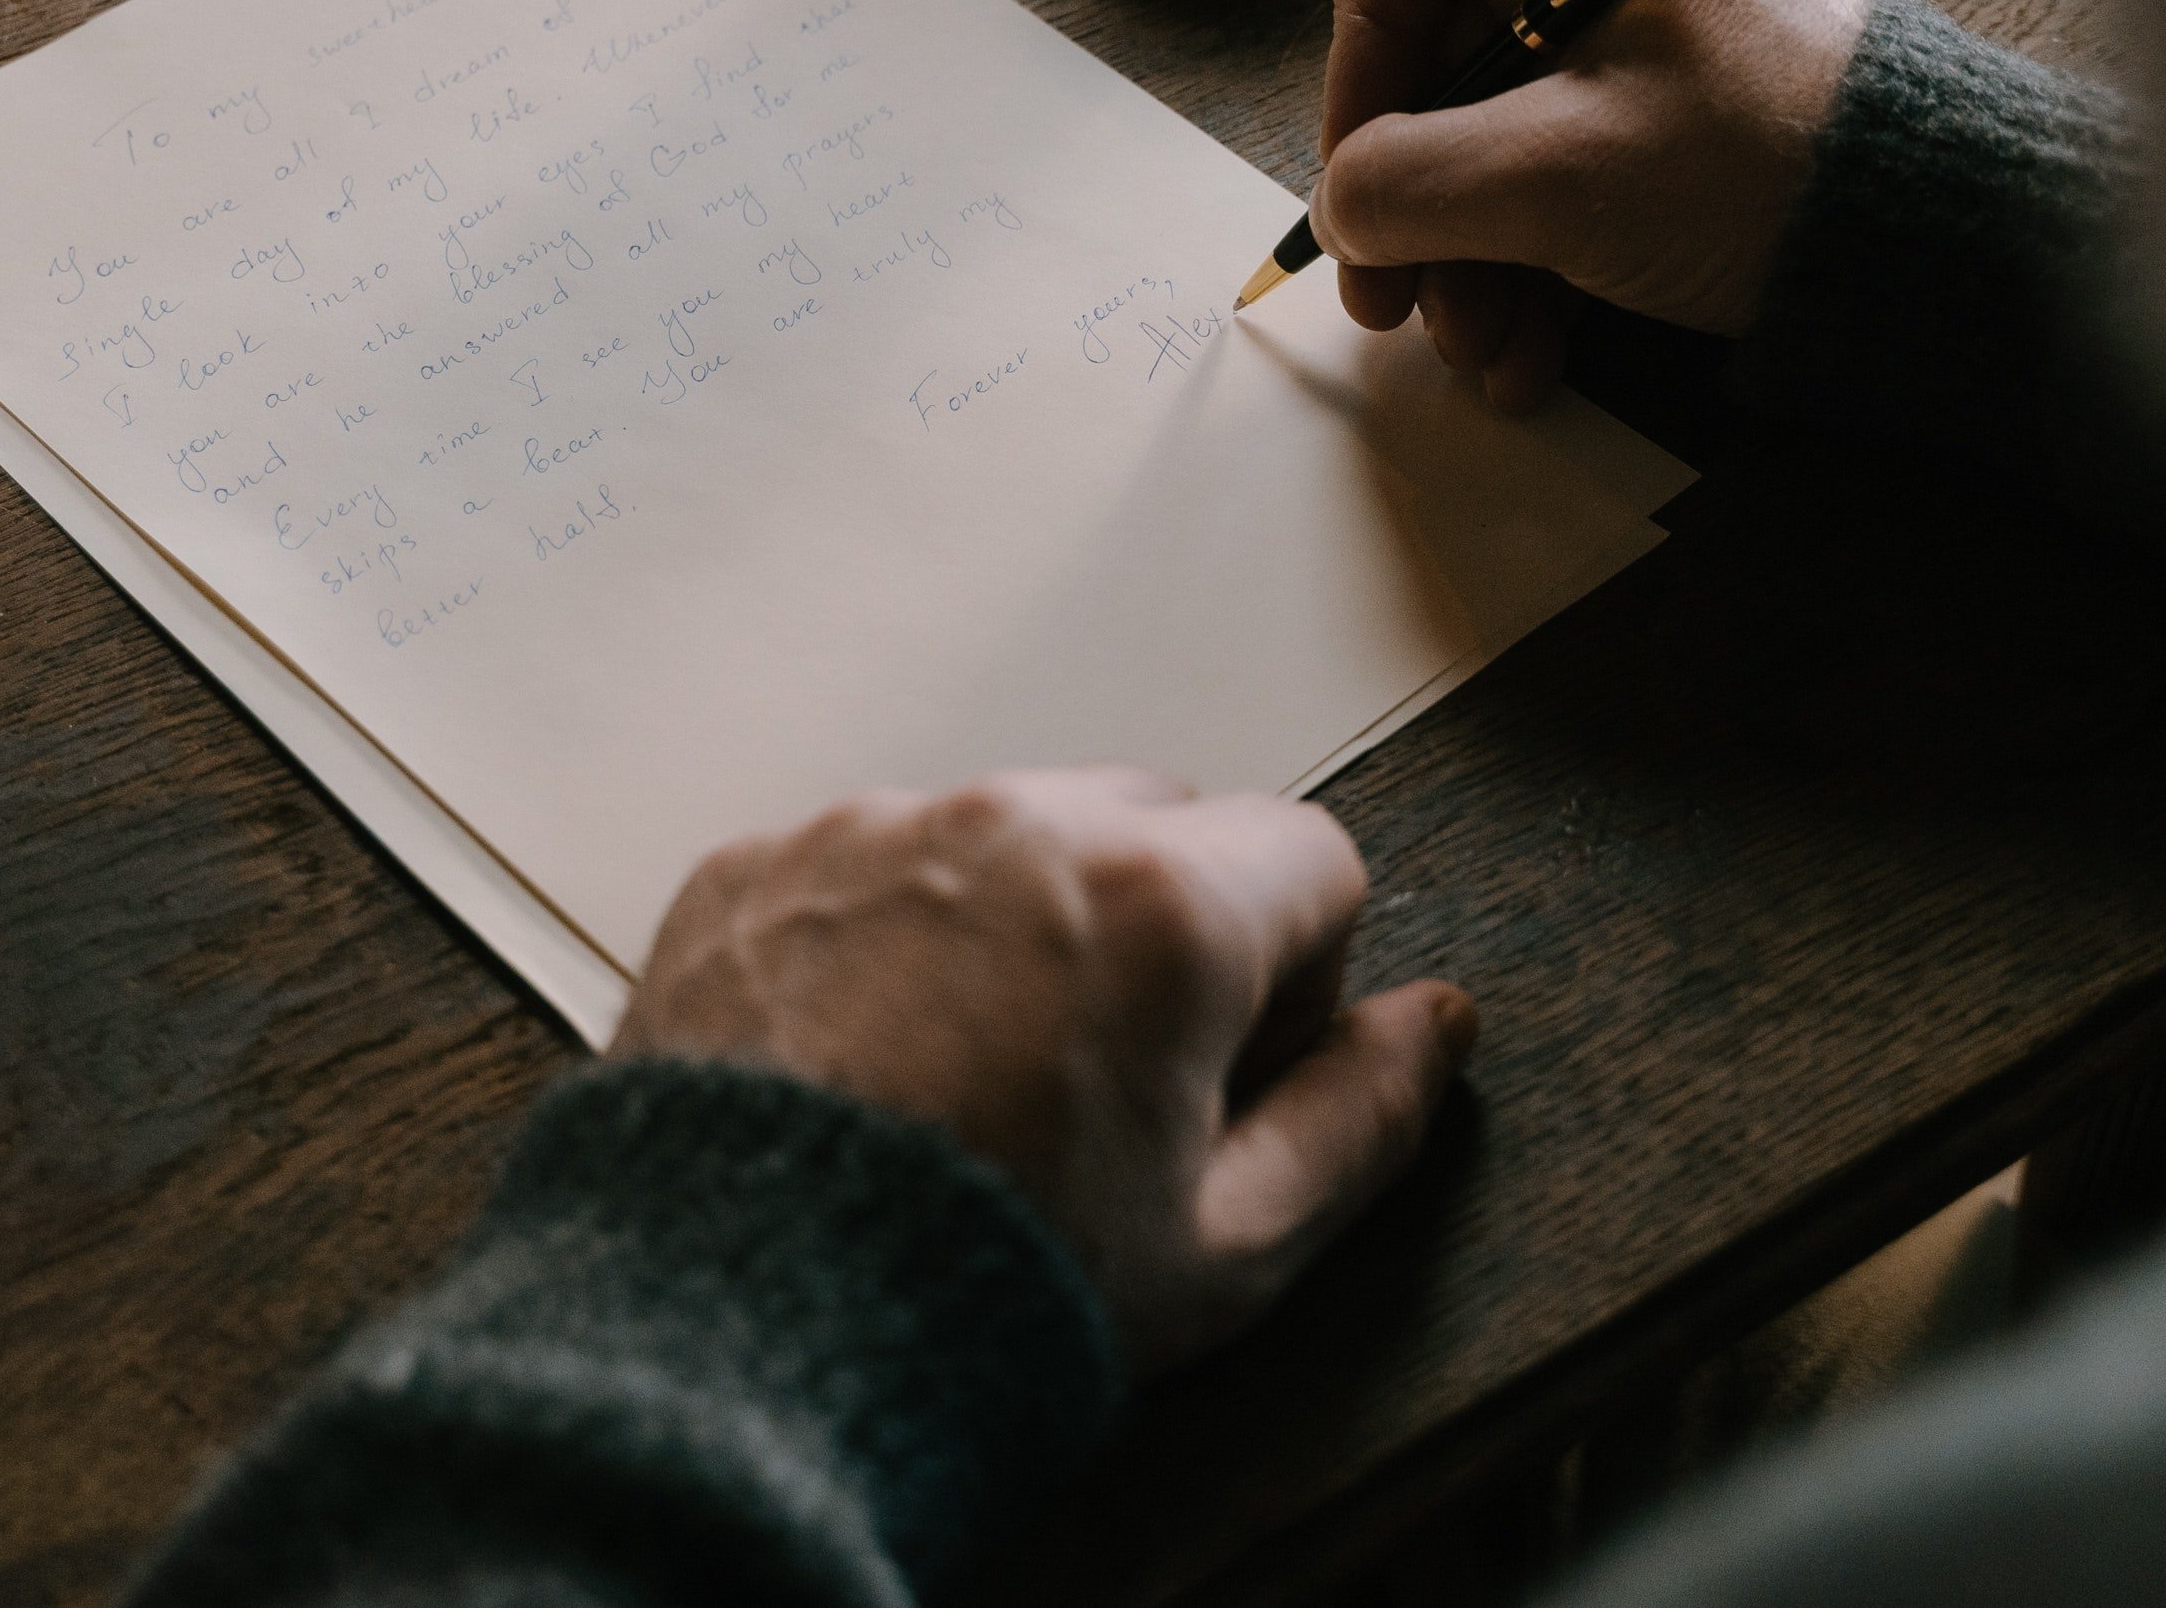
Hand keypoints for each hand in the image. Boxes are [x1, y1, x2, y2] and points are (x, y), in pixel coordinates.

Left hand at [613, 766, 1477, 1370]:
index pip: (1313, 857)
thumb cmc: (980, 1299)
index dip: (1296, 978)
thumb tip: (1436, 1027)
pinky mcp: (757, 865)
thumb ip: (1362, 1119)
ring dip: (1023, 921)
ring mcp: (874, 833)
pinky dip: (888, 935)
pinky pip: (873, 861)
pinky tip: (868, 1065)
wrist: (729, 1343)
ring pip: (1010, 832)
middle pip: (1160, 822)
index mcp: (1163, 905)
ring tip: (969, 1083)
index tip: (1226, 1071)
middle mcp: (1019, 827)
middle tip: (1105, 1084)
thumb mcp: (1229, 1251)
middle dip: (1163, 927)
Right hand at [1311, 0, 1869, 408]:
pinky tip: (1529, 362)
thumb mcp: (1554, 175)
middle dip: (1407, 201)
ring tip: (1480, 352)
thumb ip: (1409, 183)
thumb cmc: (1755, 163)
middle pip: (1425, 61)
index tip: (1367, 172)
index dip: (1355, 56)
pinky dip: (1524, 273)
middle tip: (1391, 305)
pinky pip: (1544, 182)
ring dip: (1461, 261)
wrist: (1930, 240)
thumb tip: (1340, 210)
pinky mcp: (1653, 124)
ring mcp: (1623, 42)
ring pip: (1479, 141)